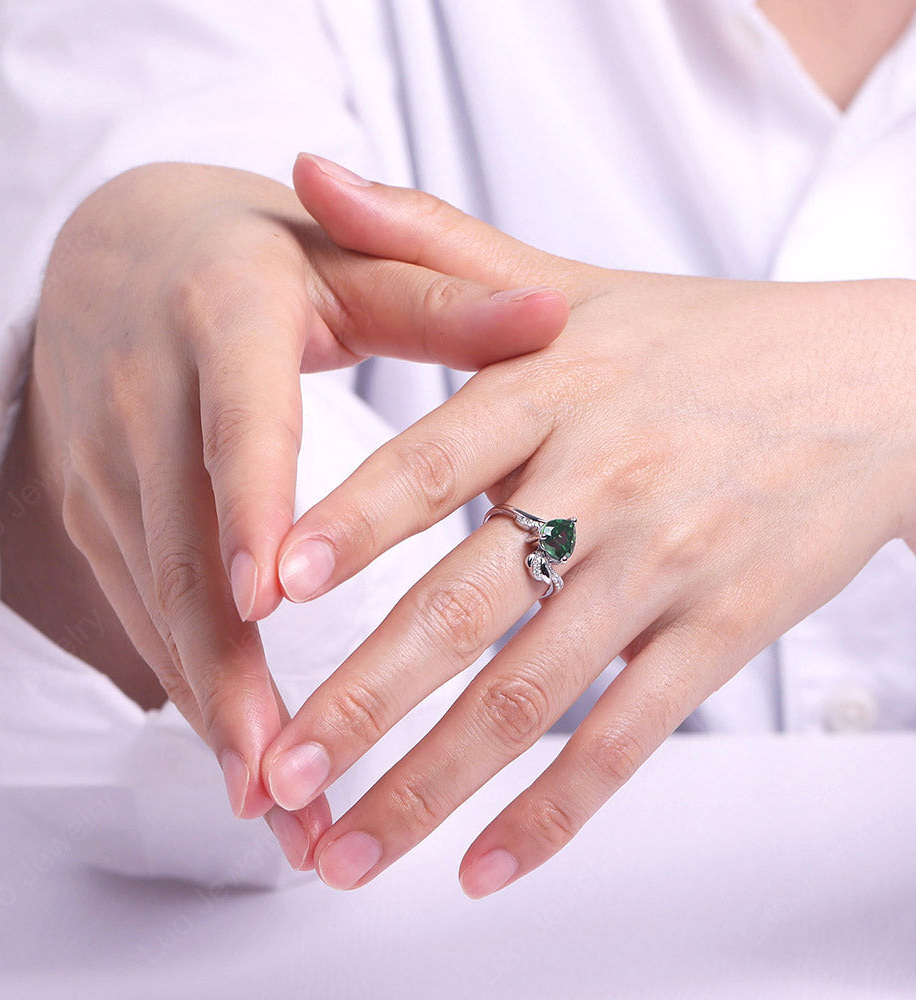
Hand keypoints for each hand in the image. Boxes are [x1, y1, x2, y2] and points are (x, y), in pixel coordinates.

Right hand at [0, 159, 566, 867]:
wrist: (114, 258)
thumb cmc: (256, 261)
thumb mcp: (342, 262)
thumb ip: (438, 293)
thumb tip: (557, 315)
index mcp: (220, 320)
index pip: (239, 418)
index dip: (251, 504)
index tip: (274, 596)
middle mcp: (144, 403)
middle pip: (183, 549)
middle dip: (232, 670)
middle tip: (288, 774)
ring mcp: (110, 472)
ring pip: (160, 609)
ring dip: (217, 714)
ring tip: (282, 812)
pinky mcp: (99, 521)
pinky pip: (147, 621)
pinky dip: (200, 699)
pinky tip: (249, 769)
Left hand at [261, 160, 915, 892]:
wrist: (872, 379)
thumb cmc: (689, 338)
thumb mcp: (562, 281)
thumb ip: (431, 239)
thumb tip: (311, 170)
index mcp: (551, 386)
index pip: (431, 459)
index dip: (349, 522)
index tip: (265, 588)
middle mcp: (606, 479)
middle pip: (465, 607)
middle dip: (362, 699)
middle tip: (277, 772)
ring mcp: (668, 566)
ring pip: (534, 696)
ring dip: (431, 784)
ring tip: (345, 856)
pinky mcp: (725, 634)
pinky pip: (628, 740)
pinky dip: (554, 814)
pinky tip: (482, 871)